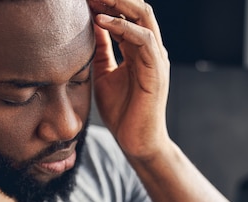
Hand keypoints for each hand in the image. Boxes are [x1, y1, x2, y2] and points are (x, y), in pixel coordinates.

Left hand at [87, 0, 170, 159]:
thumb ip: (100, 50)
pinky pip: (144, 39)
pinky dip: (123, 26)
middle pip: (138, 7)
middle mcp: (151, 49)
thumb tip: (90, 24)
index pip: (126, 13)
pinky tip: (101, 21)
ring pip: (143, 16)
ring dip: (118, 2)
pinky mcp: (157, 71)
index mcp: (139, 48)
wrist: (136, 142)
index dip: (107, 1)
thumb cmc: (121, 112)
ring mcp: (156, 58)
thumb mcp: (103, 73)